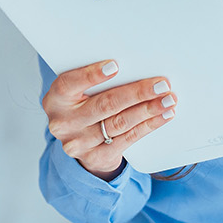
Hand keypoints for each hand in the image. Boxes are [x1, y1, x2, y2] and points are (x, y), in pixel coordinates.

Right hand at [42, 60, 176, 180]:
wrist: (80, 143)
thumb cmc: (82, 106)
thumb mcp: (78, 92)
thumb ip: (94, 81)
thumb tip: (133, 65)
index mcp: (55, 100)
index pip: (70, 84)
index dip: (92, 75)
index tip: (116, 66)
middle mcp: (63, 123)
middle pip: (105, 104)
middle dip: (137, 93)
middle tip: (161, 84)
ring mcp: (79, 143)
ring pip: (120, 122)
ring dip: (149, 110)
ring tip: (168, 100)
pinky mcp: (97, 157)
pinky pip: (128, 138)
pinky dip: (149, 125)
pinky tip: (163, 116)